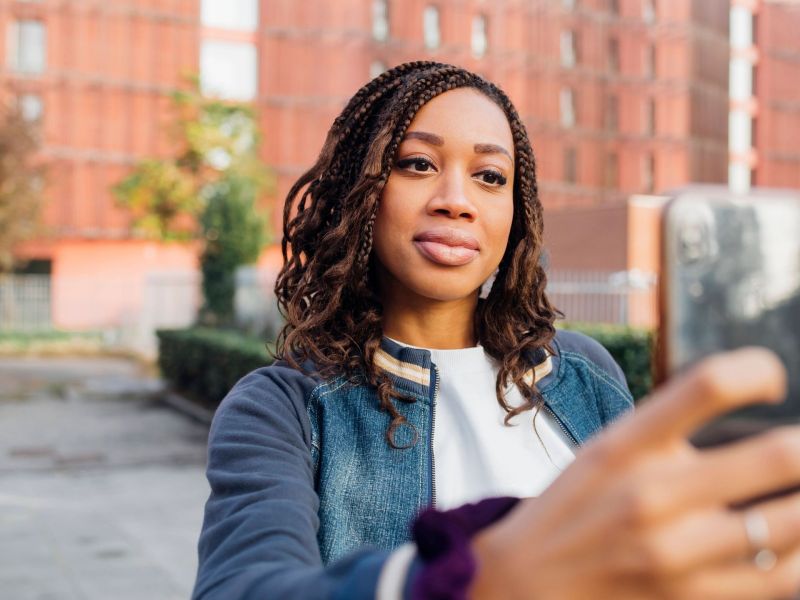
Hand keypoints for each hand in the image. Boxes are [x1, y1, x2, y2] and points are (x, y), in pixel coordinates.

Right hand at [470, 347, 799, 599]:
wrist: (527, 583)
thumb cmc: (576, 506)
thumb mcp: (607, 449)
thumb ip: (669, 426)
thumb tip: (750, 393)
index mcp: (626, 444)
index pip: (710, 384)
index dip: (759, 370)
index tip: (771, 381)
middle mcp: (651, 495)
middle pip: (780, 454)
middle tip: (798, 446)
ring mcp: (675, 555)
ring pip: (795, 522)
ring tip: (799, 492)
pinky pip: (784, 578)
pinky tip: (794, 540)